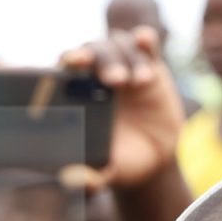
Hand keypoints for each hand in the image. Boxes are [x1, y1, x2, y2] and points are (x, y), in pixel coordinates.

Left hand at [59, 25, 182, 190]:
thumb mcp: (107, 171)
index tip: (73, 63)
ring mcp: (124, 66)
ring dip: (128, 58)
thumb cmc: (121, 161)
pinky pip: (145, 45)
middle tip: (114, 81)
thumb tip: (69, 181)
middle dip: (102, 61)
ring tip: (140, 81)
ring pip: (119, 46)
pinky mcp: (150, 65)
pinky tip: (144, 38)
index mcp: (78, 93)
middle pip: (93, 51)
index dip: (69, 61)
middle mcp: (97, 74)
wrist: (154, 159)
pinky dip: (144, 39)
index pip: (67, 68)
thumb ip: (89, 177)